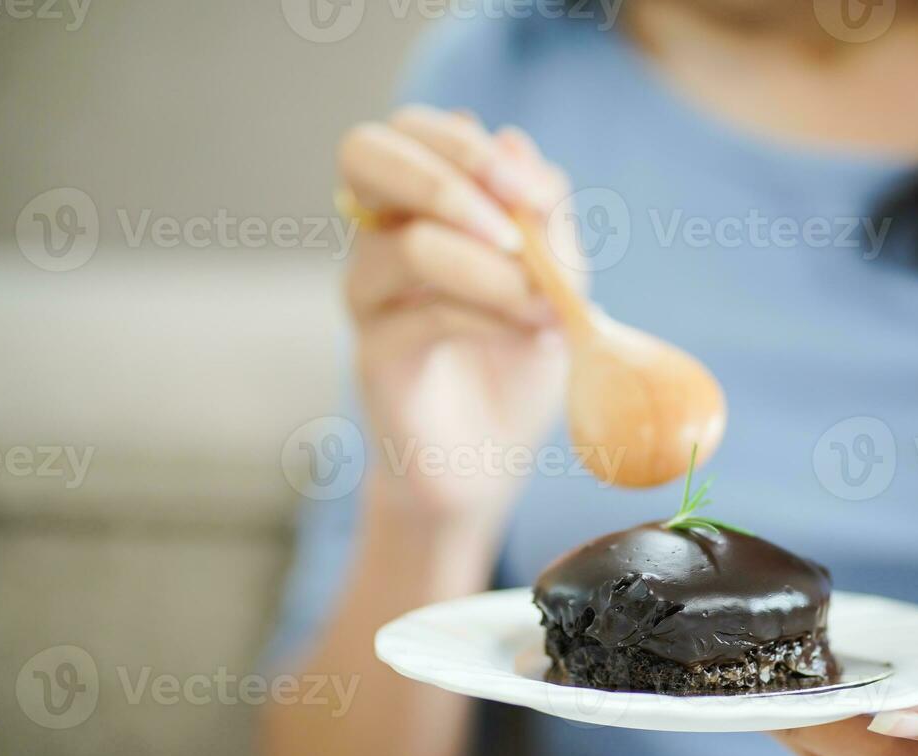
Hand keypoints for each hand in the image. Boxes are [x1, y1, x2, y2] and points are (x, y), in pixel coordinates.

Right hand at [338, 105, 579, 520]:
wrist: (488, 463)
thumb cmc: (516, 365)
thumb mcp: (553, 280)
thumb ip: (543, 216)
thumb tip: (512, 139)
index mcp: (418, 206)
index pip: (409, 130)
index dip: (464, 145)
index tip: (529, 188)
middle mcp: (378, 238)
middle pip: (364, 155)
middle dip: (447, 178)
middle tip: (513, 233)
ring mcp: (368, 296)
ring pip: (406, 244)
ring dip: (490, 270)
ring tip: (543, 305)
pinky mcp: (373, 356)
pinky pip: (422, 316)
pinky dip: (488, 318)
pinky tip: (527, 334)